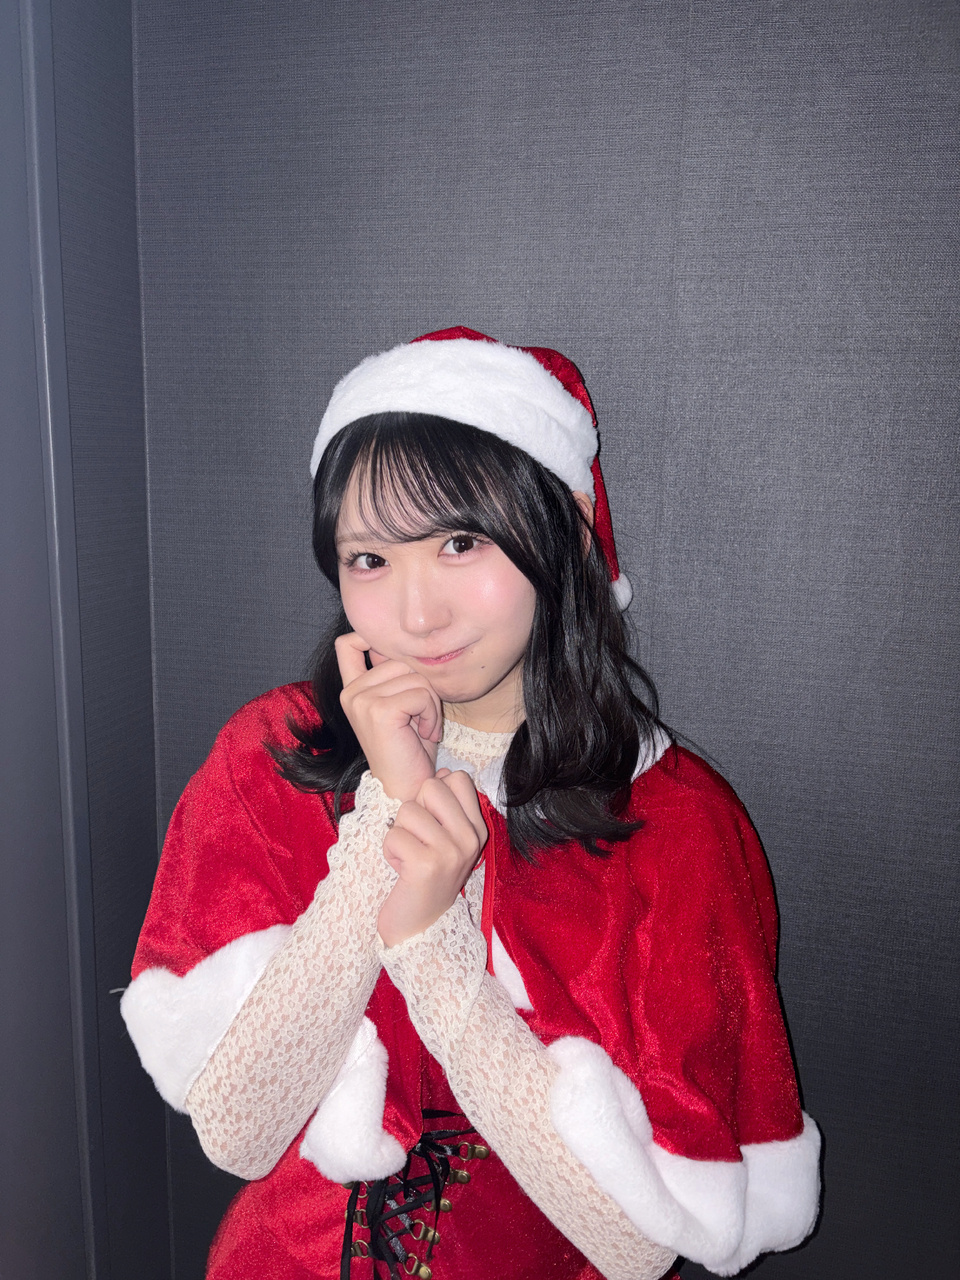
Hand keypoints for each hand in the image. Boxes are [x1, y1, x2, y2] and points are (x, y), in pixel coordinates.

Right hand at [336, 632, 442, 801]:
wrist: (408, 787)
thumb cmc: (410, 747)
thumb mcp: (401, 703)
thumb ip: (395, 675)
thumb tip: (406, 643)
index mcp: (353, 689)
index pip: (349, 643)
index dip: (372, 637)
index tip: (396, 657)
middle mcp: (351, 692)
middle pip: (400, 659)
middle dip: (423, 686)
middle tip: (422, 716)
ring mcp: (361, 701)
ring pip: (415, 677)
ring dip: (431, 704)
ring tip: (423, 728)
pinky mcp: (378, 711)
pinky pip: (421, 694)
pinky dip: (432, 714)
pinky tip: (425, 733)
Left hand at [377, 770, 487, 947]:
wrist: (421, 929)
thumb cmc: (427, 879)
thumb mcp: (447, 840)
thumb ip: (447, 806)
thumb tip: (443, 771)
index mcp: (477, 829)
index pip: (458, 778)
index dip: (434, 794)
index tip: (433, 824)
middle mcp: (470, 838)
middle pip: (432, 786)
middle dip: (414, 811)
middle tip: (419, 842)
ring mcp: (451, 851)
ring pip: (408, 810)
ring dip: (399, 834)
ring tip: (410, 858)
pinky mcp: (426, 865)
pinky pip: (393, 835)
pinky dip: (390, 852)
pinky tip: (402, 871)